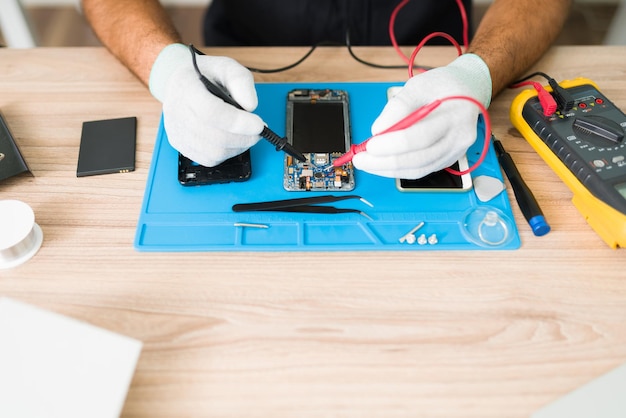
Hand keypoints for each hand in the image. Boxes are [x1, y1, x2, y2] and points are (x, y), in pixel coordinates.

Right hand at [149, 44, 263, 166]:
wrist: (182, 84)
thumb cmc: (205, 75)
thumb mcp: (226, 66)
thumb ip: (240, 81)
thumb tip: (250, 106)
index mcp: (185, 87)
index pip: (211, 112)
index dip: (238, 122)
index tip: (258, 124)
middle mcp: (176, 112)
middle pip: (215, 137)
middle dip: (244, 137)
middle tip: (258, 129)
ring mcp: (177, 132)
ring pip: (214, 153)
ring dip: (238, 146)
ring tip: (247, 133)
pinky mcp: (182, 146)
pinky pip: (209, 160)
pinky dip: (227, 153)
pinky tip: (233, 140)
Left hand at [352, 53, 491, 178]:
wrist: (468, 91)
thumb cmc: (443, 86)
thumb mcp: (418, 85)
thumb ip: (398, 106)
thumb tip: (378, 131)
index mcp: (454, 116)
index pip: (421, 136)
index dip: (392, 144)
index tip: (370, 144)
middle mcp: (459, 138)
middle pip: (419, 159)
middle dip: (385, 162)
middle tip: (360, 159)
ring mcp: (455, 152)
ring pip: (419, 170)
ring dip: (388, 170)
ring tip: (367, 163)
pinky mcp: (447, 160)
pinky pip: (421, 171)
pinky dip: (398, 170)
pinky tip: (382, 164)